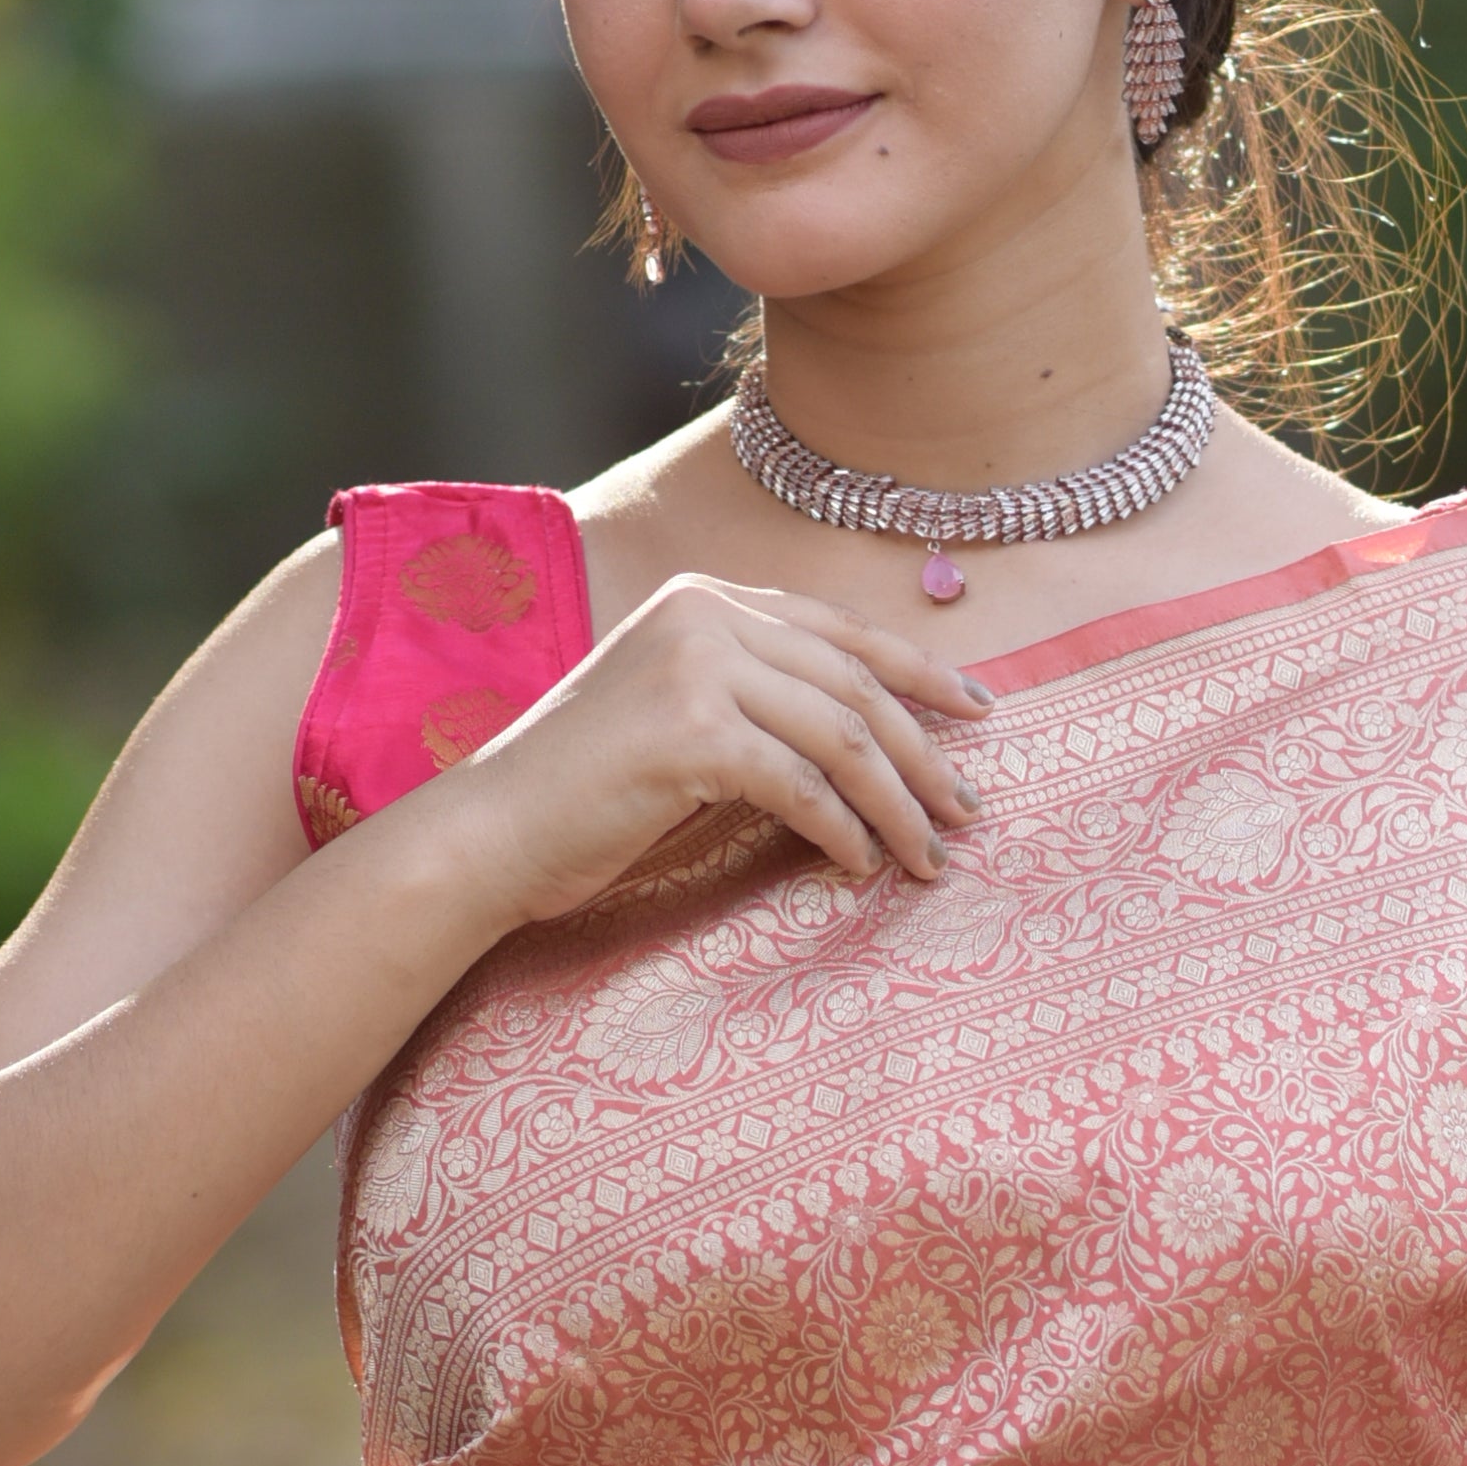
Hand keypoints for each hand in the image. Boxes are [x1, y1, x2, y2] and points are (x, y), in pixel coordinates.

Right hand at [431, 573, 991, 922]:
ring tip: (928, 856)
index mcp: (704, 597)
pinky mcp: (690, 735)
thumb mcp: (675, 713)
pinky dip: (843, 832)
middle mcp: (703, 614)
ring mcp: (696, 669)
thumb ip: (753, 697)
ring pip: (841, 737)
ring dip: (898, 805)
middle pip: (854, 683)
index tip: (978, 710)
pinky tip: (859, 867)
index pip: (839, 630)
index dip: (918, 672)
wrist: (488, 831)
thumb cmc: (581, 790)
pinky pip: (803, 787)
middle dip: (924, 752)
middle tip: (968, 810)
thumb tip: (867, 736)